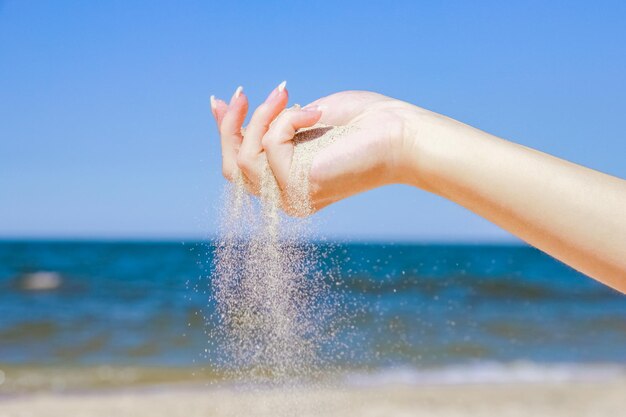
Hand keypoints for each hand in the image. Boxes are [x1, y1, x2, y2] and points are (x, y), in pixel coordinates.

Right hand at [211, 85, 420, 212]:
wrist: (400, 134)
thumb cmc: (362, 123)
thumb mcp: (305, 116)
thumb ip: (270, 120)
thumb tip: (233, 105)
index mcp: (289, 183)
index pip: (240, 169)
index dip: (226, 134)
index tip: (221, 102)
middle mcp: (287, 197)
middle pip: (232, 169)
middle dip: (230, 127)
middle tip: (243, 93)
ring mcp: (292, 197)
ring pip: (244, 158)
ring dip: (262, 117)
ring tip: (286, 94)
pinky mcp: (299, 188)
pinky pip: (271, 145)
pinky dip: (288, 120)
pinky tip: (315, 113)